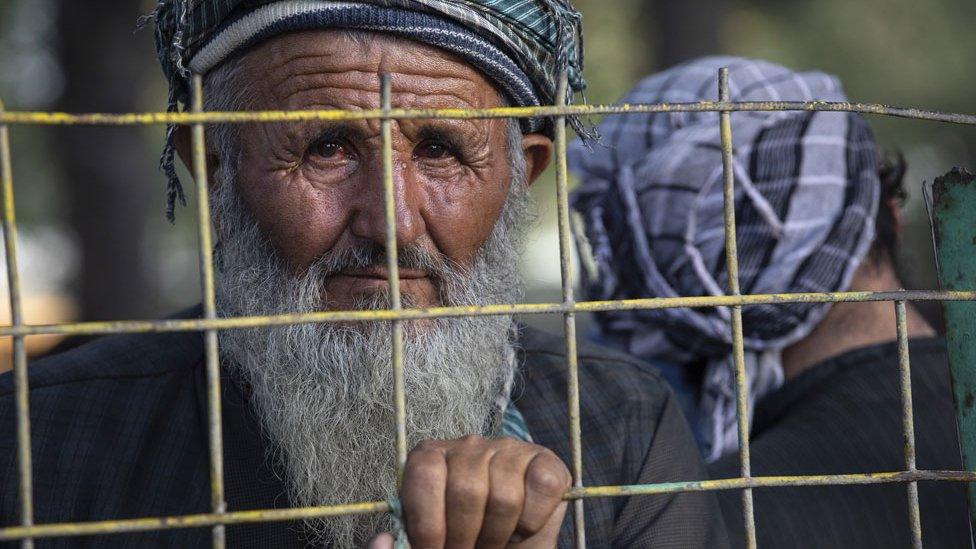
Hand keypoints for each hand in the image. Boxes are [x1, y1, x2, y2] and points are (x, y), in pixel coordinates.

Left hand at [370, 435, 570, 547]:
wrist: (510, 547)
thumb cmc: (463, 542)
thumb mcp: (429, 543)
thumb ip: (404, 543)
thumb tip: (380, 542)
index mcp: (430, 457)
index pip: (423, 475)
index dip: (427, 522)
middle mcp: (469, 444)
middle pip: (465, 490)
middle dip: (464, 537)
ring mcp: (510, 449)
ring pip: (503, 496)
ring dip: (497, 536)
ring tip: (491, 545)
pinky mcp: (546, 461)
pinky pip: (541, 488)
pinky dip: (531, 522)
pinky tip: (521, 529)